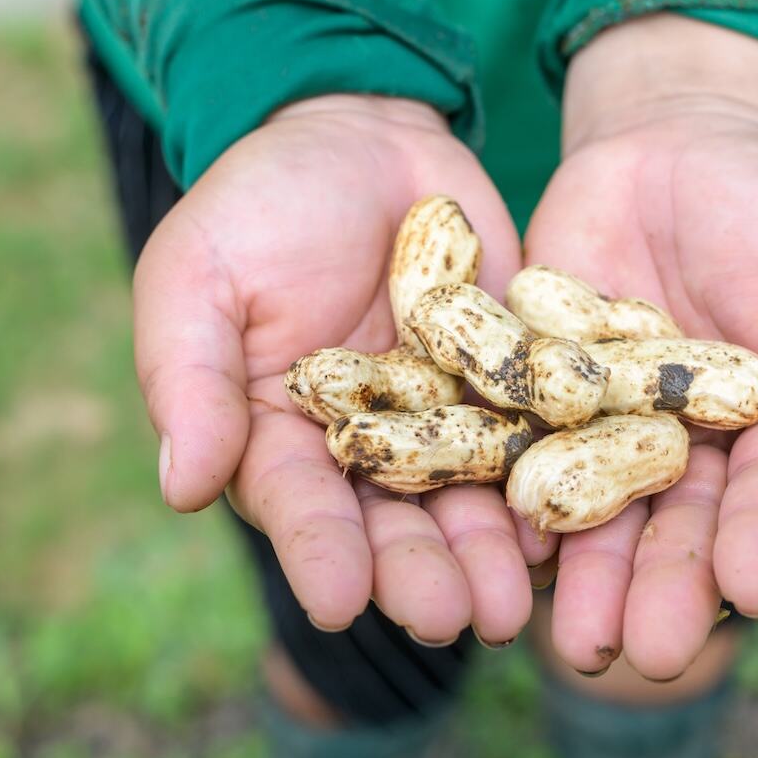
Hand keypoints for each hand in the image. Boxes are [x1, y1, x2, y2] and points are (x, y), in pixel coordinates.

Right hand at [133, 96, 535, 645]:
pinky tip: (575, 518)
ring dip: (492, 551)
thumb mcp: (201, 275)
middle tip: (454, 620)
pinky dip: (551, 473)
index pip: (299, 507)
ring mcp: (444, 418)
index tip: (340, 603)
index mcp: (281, 437)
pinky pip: (532, 433)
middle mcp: (366, 447)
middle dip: (422, 572)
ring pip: (470, 498)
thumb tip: (182, 487)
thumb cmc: (259, 205)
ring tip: (516, 601)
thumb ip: (189, 379)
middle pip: (394, 523)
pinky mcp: (507, 382)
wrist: (362, 138)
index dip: (319, 554)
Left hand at [527, 16, 757, 678]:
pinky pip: (524, 446)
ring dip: (587, 574)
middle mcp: (692, 450)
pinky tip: (501, 545)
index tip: (750, 589)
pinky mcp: (542, 393)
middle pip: (679, 528)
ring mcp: (610, 426)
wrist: (677, 144)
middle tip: (647, 649)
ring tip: (574, 640)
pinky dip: (512, 495)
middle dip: (665, 589)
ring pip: (598, 511)